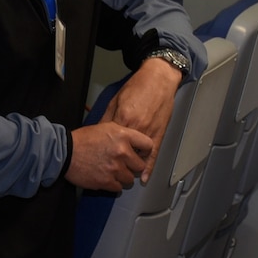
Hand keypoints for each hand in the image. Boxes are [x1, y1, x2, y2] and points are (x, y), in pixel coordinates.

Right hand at [66, 122, 155, 191]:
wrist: (65, 152)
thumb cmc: (83, 140)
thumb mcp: (105, 127)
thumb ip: (123, 134)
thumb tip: (135, 142)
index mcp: (123, 135)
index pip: (148, 145)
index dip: (145, 151)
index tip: (141, 154)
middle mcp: (122, 152)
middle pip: (140, 166)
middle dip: (133, 166)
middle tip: (124, 164)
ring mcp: (115, 168)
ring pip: (130, 179)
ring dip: (123, 177)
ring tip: (112, 171)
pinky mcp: (107, 181)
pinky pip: (119, 188)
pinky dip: (113, 184)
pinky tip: (106, 177)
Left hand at [101, 56, 183, 181]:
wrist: (158, 79)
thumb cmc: (138, 87)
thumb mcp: (115, 100)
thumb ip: (107, 118)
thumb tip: (98, 133)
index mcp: (122, 118)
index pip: (109, 142)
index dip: (103, 152)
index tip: (97, 158)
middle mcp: (136, 128)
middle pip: (123, 152)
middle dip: (116, 161)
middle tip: (110, 166)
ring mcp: (149, 132)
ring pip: (138, 156)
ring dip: (130, 165)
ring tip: (123, 171)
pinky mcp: (159, 134)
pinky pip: (153, 155)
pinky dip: (148, 168)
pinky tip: (143, 178)